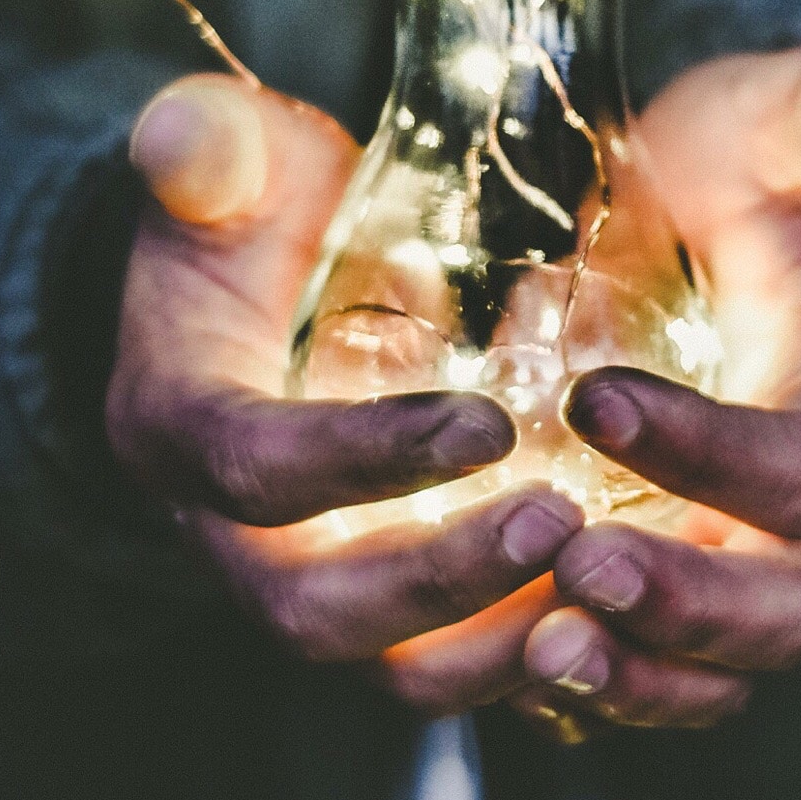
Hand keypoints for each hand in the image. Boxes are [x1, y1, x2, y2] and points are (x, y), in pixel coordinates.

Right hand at [108, 74, 584, 704]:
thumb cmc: (252, 216)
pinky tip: (621, 615)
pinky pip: (449, 665)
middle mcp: (228, 533)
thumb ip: (209, 149)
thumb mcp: (228, 165)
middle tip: (562, 523)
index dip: (363, 459)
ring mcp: (308, 580)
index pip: (255, 468)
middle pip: (315, 609)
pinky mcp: (381, 604)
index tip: (487, 423)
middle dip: (439, 581)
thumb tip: (180, 133)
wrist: (258, 290)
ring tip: (608, 585)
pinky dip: (530, 658)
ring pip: (389, 666)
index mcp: (178, 424)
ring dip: (496, 646)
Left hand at [513, 48, 800, 735]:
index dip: (711, 453)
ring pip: (714, 671)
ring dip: (631, 677)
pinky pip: (636, 667)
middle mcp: (797, 498)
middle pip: (783, 607)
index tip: (592, 399)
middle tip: (575, 569)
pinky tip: (493, 655)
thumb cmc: (740, 161)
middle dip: (685, 606)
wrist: (697, 210)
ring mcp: (728, 548)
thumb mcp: (778, 115)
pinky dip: (578, 685)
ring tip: (536, 648)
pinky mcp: (659, 569)